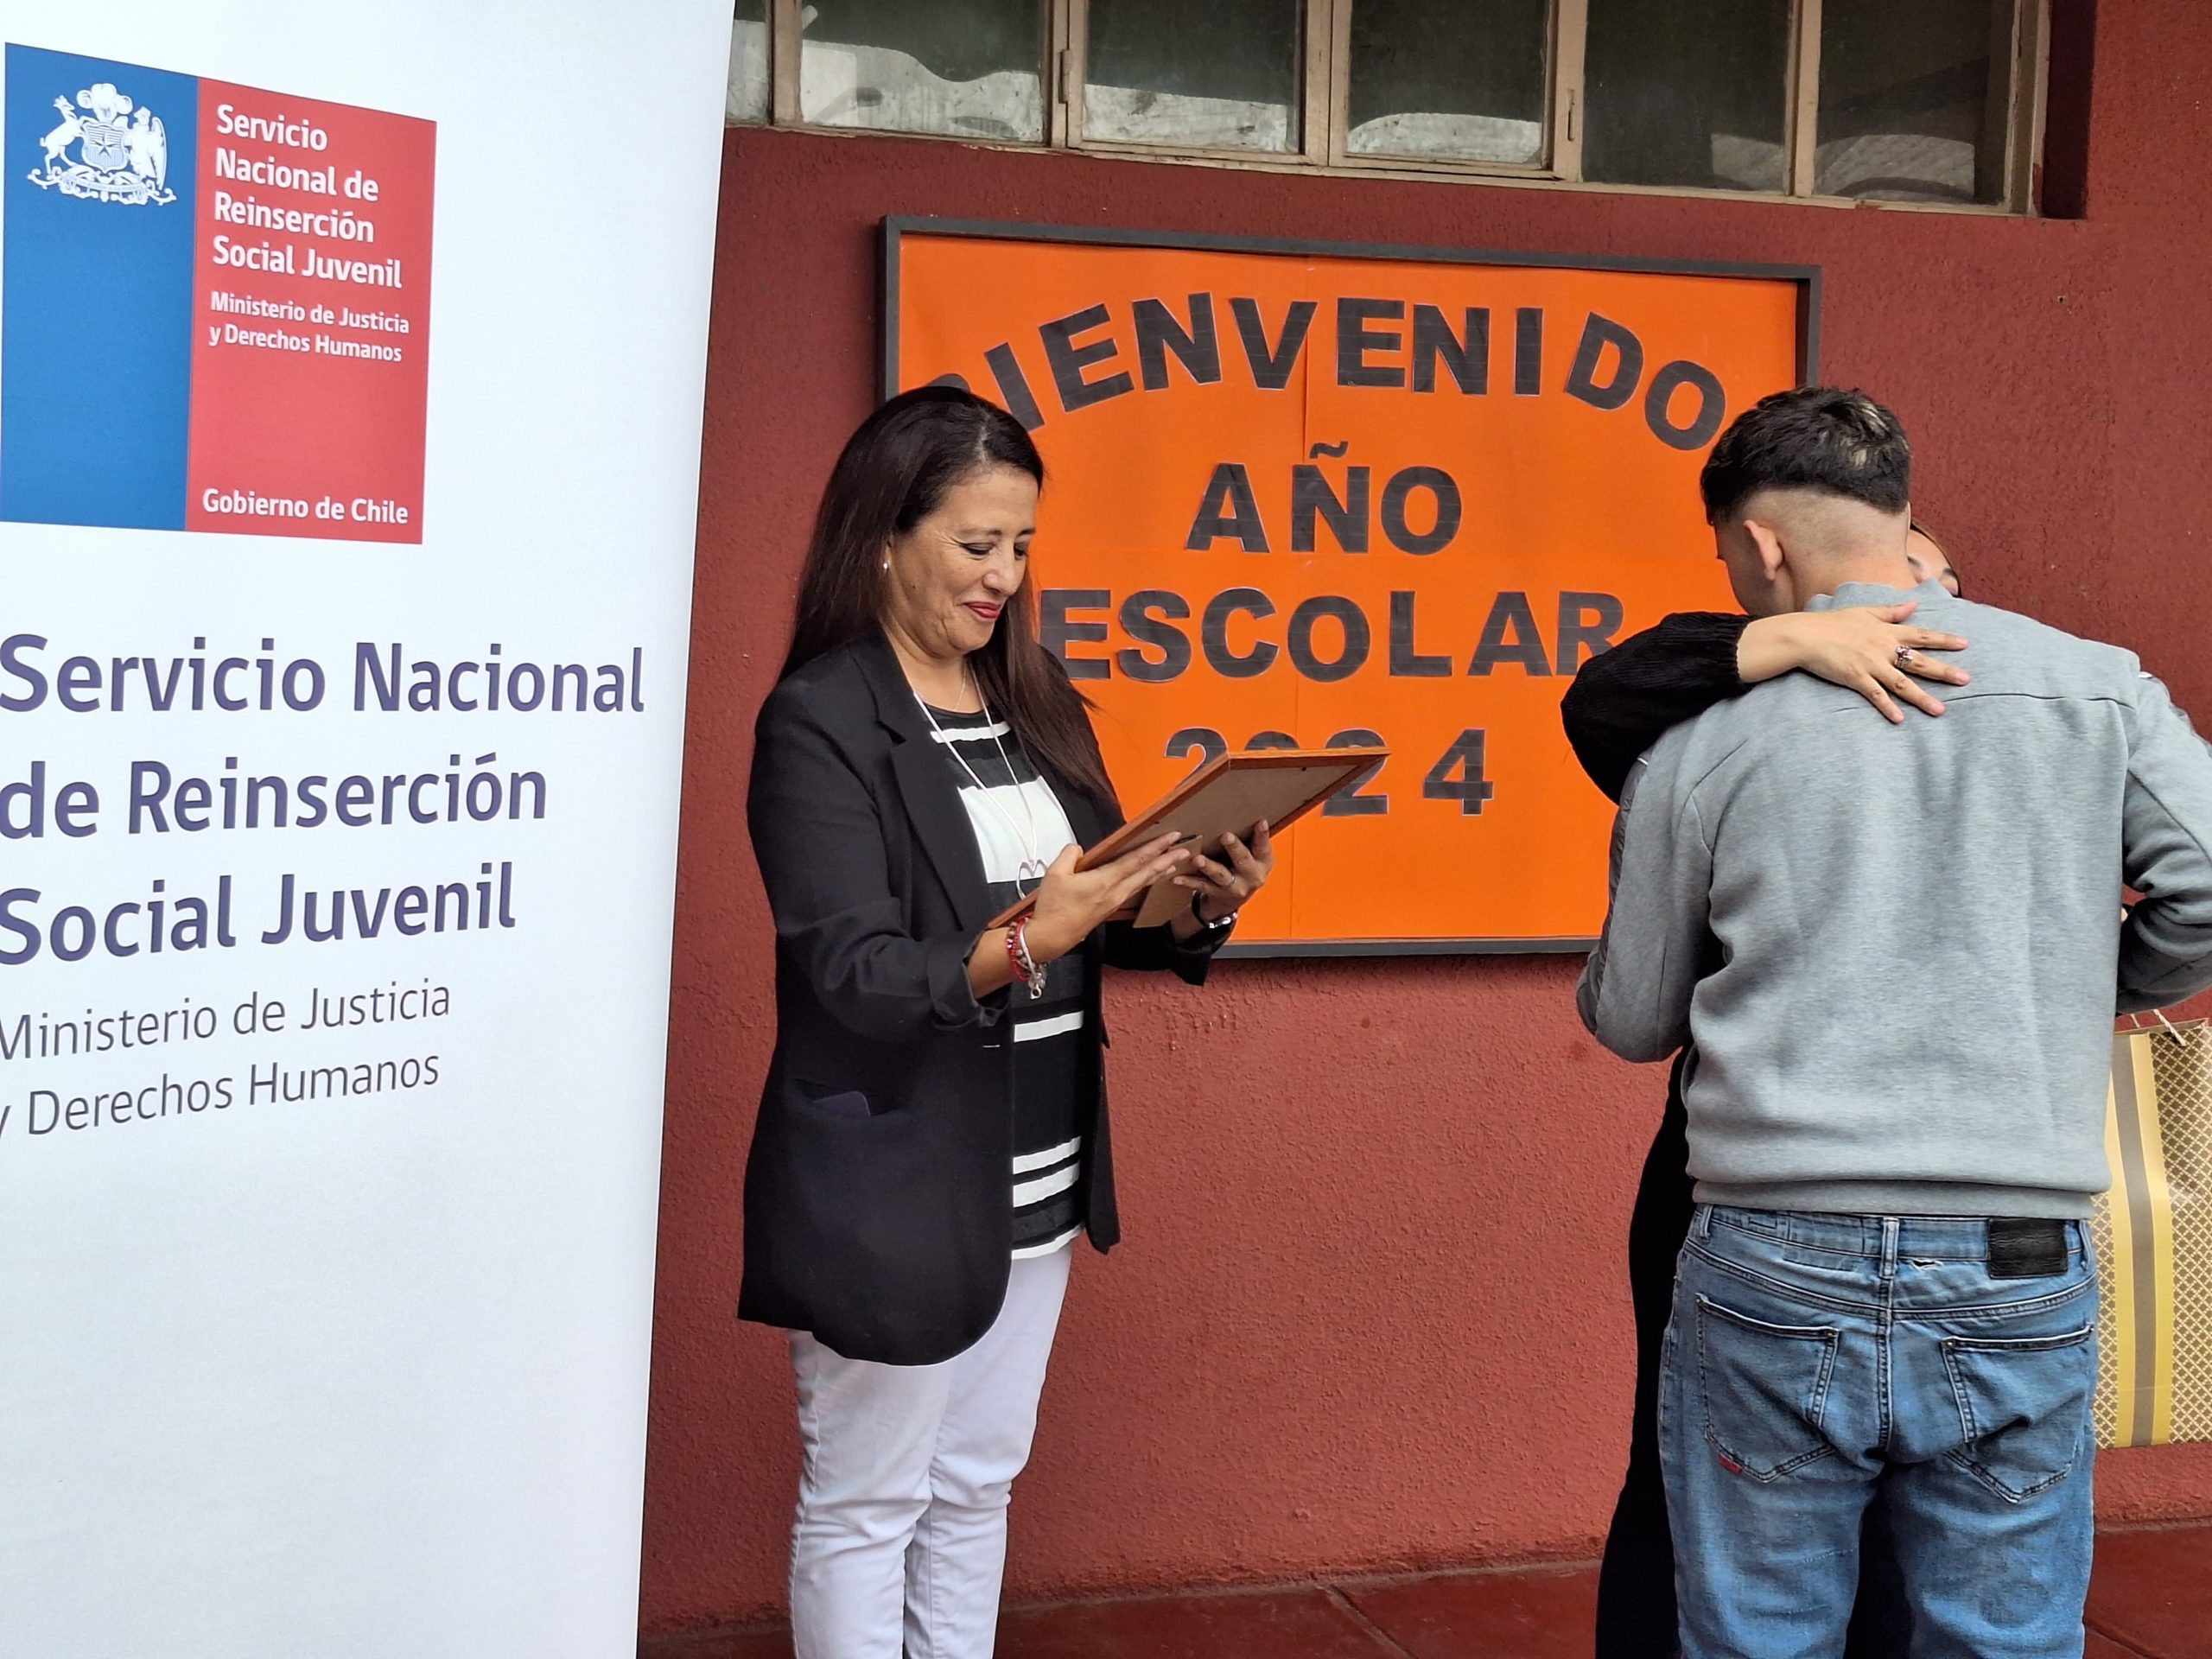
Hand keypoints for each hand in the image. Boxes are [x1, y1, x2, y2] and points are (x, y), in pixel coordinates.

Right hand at [1023, 834, 1190, 962]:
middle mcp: (1115, 892)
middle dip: (1167, 859)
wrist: (1051, 937)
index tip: (1171, 837)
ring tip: (1173, 864)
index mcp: (1104, 881)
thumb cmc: (1053, 909)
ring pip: (1142, 883)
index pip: (1136, 859)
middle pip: (1147, 872)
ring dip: (1159, 871)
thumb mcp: (1055, 873)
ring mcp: (1114, 902)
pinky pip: (1134, 891)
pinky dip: (1145, 882)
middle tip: (1184, 849)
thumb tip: (1079, 849)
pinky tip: (1148, 880)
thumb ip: (1070, 854)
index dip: (1156, 847)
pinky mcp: (1110, 909)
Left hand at [1173, 822, 1274, 922]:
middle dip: (1234, 848)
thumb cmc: (1243, 866)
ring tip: (1198, 859)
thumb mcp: (1253, 854)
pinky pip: (1202, 886)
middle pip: (1243, 860)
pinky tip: (1178, 877)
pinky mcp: (1217, 893)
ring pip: (1220, 875)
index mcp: (1263, 862)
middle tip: (1226, 836)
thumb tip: (1237, 808)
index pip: (1263, 846)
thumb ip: (1249, 837)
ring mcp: (1235, 887)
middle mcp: (1252, 876)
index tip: (1260, 821)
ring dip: (1208, 866)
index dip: (1262, 835)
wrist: (1234, 898)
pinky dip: (1189, 881)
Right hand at [1737, 604, 1968, 723]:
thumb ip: (1891, 611)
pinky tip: (1900, 719)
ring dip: (1922, 698)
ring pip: (1902, 684)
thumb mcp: (1864, 611)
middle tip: (1965, 680)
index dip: (1944, 639)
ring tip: (1940, 710)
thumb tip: (1914, 604)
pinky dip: (1888, 707)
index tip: (1965, 643)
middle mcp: (1883, 648)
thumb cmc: (1832, 622)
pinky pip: (1876, 696)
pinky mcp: (1855, 678)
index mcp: (1886, 631)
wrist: (1806, 636)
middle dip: (1943, 672)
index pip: (1921, 635)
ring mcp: (1870, 665)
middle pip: (1919, 662)